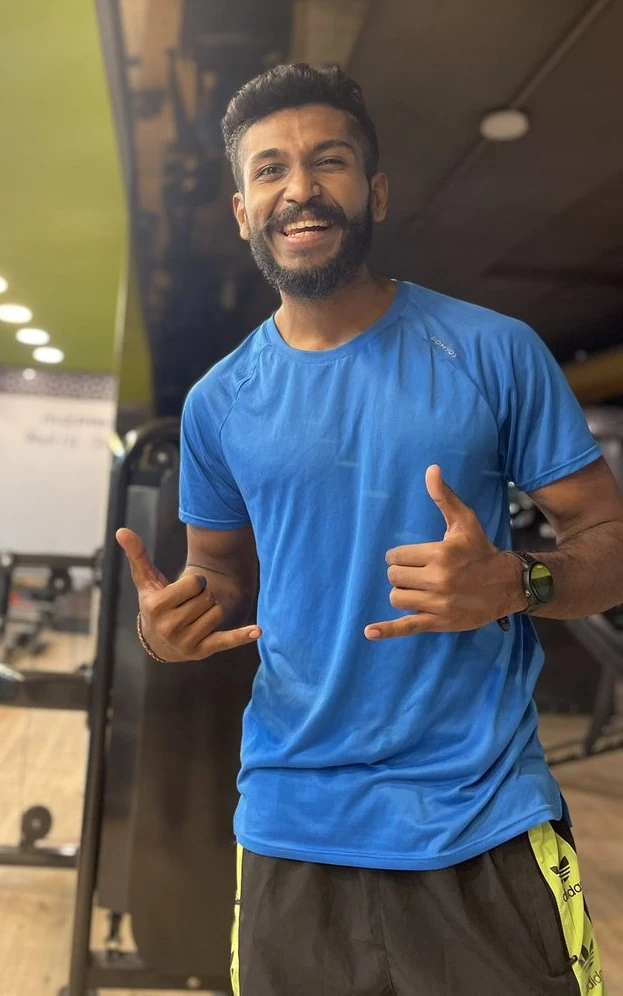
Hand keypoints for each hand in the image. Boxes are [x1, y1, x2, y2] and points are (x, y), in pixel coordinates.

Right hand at [116, 528, 261, 661]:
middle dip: (203, 596)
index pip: (195, 582)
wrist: (159, 641)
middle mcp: (170, 627)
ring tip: (195, 616)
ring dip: (212, 609)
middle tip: (189, 604)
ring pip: (218, 612)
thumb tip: (121, 530)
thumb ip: (138, 555)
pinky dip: (241, 636)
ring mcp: (186, 642)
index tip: (185, 591)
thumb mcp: (146, 581)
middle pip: (208, 597)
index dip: (195, 583)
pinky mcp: (203, 651)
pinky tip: (258, 631)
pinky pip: (226, 641)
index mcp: (157, 607)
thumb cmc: (155, 603)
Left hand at [364, 465, 520, 639]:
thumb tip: (431, 469)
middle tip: (417, 572)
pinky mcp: (439, 622)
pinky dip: (387, 630)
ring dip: (402, 592)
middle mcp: (438, 580)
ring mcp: (438, 604)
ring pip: (396, 598)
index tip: (412, 557)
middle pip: (394, 577)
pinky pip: (407, 626)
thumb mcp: (464, 521)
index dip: (400, 556)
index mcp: (440, 554)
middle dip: (401, 573)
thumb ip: (444, 497)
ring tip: (418, 588)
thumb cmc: (481, 550)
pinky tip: (370, 631)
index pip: (396, 556)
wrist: (507, 584)